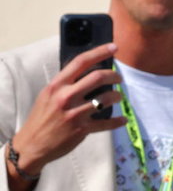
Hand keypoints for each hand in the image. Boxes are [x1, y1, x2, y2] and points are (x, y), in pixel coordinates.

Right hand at [9, 42, 125, 178]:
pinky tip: (122, 119)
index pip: (81, 62)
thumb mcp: (48, 95)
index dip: (99, 52)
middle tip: (118, 79)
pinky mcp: (82, 129)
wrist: (32, 143)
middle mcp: (66, 97)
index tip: (114, 47)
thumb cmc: (42, 117)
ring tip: (118, 97)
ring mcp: (75, 113)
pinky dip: (117, 121)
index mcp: (57, 85)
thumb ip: (66, 84)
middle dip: (113, 76)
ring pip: (106, 99)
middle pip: (98, 78)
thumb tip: (88, 72)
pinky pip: (107, 123)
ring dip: (117, 96)